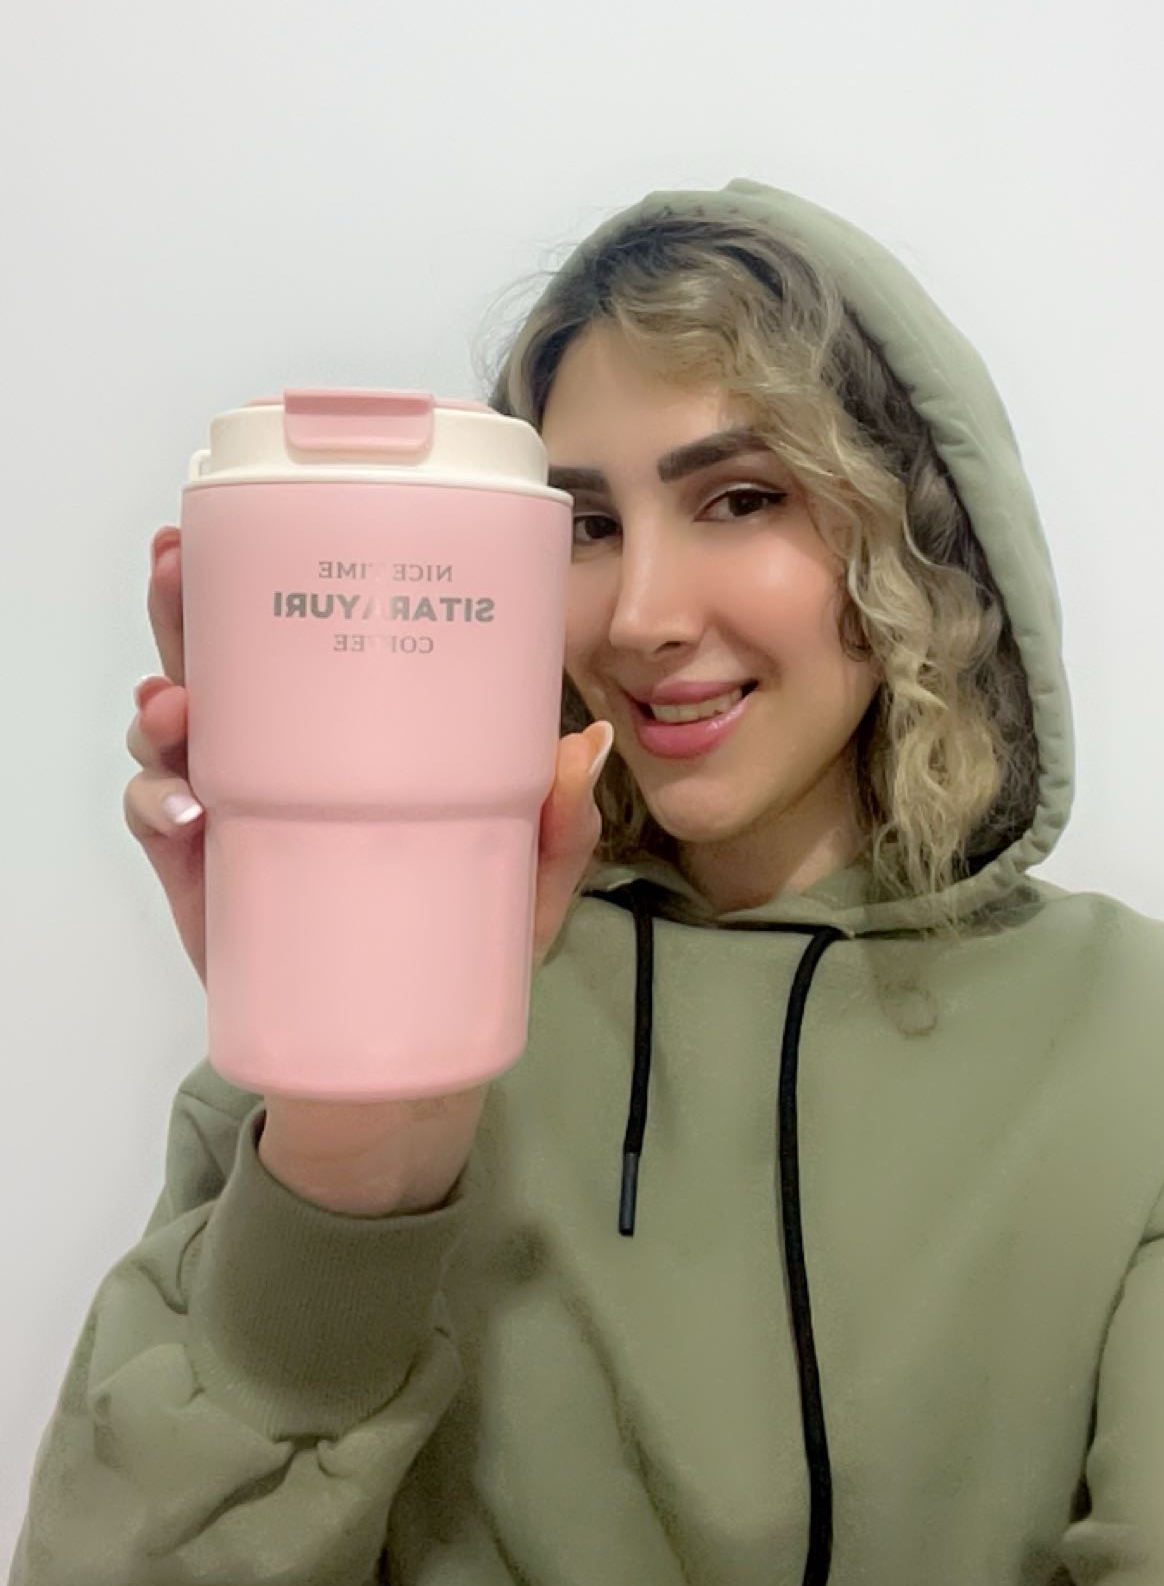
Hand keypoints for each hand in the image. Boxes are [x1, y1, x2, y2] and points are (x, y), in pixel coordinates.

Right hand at [124, 525, 613, 1209]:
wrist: (404, 1058)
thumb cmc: (464, 936)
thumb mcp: (527, 874)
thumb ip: (557, 821)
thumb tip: (583, 747)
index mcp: (348, 726)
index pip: (298, 631)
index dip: (260, 572)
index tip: (238, 527)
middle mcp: (280, 750)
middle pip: (215, 659)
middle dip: (182, 608)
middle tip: (173, 572)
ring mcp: (236, 810)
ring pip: (173, 733)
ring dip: (161, 705)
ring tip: (174, 706)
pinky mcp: (205, 878)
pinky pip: (160, 825)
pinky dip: (158, 806)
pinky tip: (186, 806)